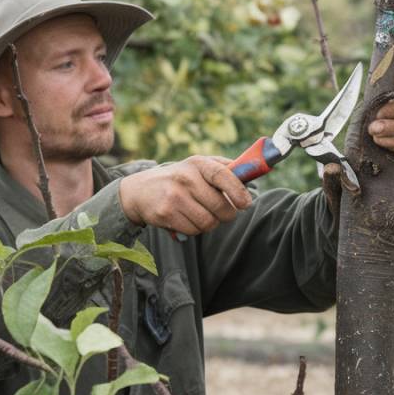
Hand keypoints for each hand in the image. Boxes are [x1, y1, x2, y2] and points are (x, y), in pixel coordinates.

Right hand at [119, 156, 252, 234]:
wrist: (140, 190)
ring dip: (209, 223)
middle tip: (222, 212)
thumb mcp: (198, 166)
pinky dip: (193, 229)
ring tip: (199, 213)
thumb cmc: (179, 179)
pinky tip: (185, 219)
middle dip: (226, 214)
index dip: (238, 191)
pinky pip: (193, 231)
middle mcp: (186, 178)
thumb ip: (224, 168)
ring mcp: (174, 196)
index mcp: (198, 163)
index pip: (223, 175)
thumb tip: (252, 173)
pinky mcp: (165, 214)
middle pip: (221, 207)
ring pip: (208, 223)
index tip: (246, 203)